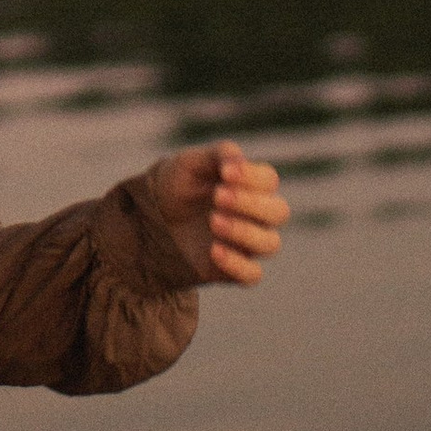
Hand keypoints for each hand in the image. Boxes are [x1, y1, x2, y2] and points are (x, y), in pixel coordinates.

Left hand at [149, 141, 289, 287]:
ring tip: (214, 221)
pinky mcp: (233, 269)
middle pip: (278, 212)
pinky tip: (214, 250)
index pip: (269, 180)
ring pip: (270, 243)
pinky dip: (237, 264)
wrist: (152, 218)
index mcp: (250, 186)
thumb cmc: (178, 185)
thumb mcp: (190, 164)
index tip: (225, 173)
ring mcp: (247, 244)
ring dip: (244, 231)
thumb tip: (238, 159)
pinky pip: (252, 274)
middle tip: (218, 196)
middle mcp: (256, 215)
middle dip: (250, 203)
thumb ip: (216, 156)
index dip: (251, 176)